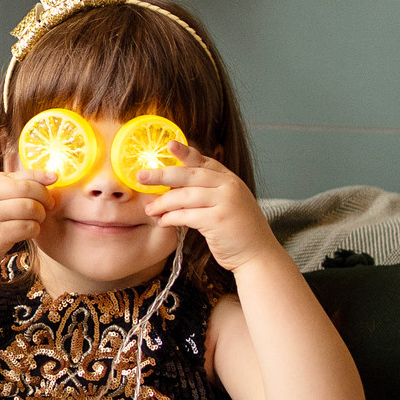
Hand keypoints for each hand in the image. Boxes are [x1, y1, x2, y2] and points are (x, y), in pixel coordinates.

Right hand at [0, 170, 55, 282]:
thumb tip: (28, 185)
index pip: (14, 174)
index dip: (38, 175)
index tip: (53, 178)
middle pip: (26, 187)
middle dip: (44, 195)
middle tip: (50, 204)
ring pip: (30, 207)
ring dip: (40, 214)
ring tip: (38, 220)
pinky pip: (26, 227)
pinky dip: (34, 229)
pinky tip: (30, 233)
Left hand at [143, 146, 282, 271]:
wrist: (258, 255)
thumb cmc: (238, 231)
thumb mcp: (228, 203)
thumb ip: (210, 191)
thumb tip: (175, 185)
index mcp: (230, 179)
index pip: (204, 161)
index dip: (185, 153)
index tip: (168, 145)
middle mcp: (229, 186)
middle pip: (189, 175)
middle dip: (162, 175)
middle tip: (141, 176)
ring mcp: (225, 202)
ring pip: (184, 196)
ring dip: (163, 203)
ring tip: (149, 209)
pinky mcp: (218, 220)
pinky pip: (186, 215)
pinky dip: (171, 218)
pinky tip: (162, 222)